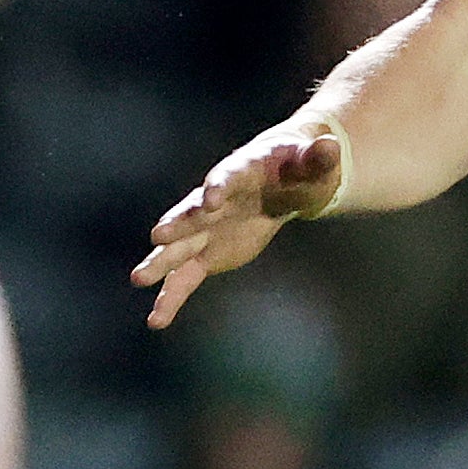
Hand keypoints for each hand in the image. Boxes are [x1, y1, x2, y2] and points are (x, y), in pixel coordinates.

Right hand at [131, 124, 346, 328]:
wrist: (277, 186)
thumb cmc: (296, 170)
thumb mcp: (314, 164)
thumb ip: (319, 158)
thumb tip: (329, 148)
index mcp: (239, 173)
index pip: (225, 177)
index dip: (218, 187)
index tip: (211, 199)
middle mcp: (212, 202)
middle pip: (192, 213)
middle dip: (178, 224)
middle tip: (159, 235)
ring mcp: (205, 231)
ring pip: (178, 248)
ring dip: (160, 263)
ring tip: (138, 278)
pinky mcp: (205, 255)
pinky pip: (184, 278)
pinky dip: (171, 298)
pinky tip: (157, 320)